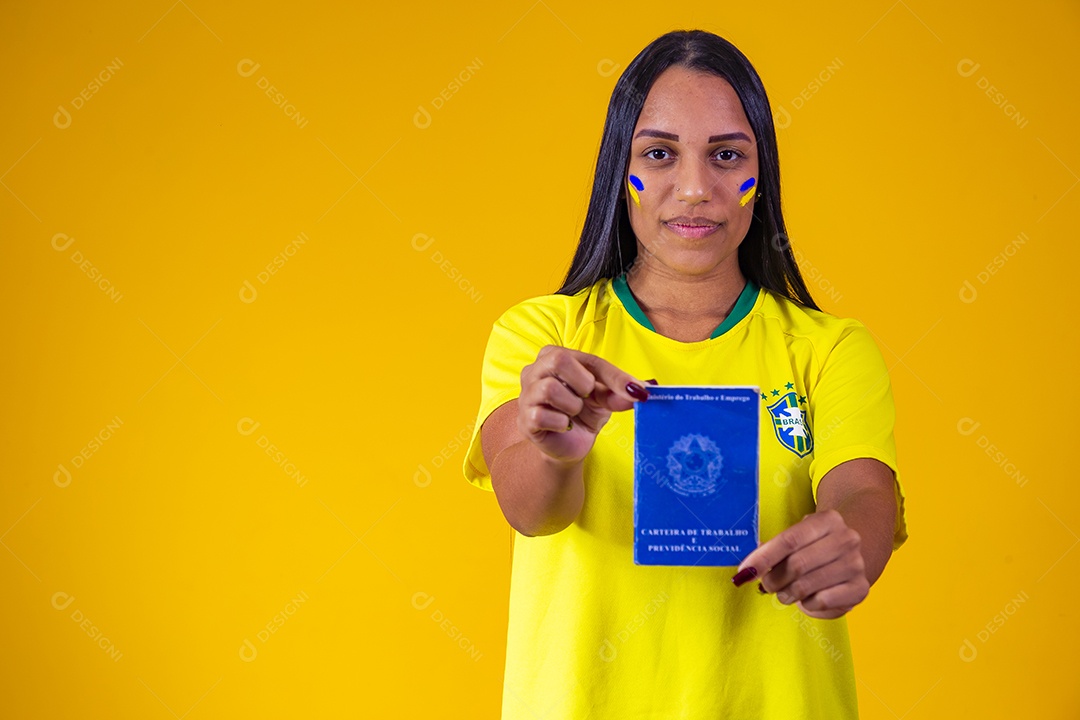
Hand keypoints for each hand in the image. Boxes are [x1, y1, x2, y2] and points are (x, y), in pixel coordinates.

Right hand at [517, 345, 649, 465]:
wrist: (569, 446)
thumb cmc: (584, 413)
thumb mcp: (606, 399)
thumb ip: (620, 392)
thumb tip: (641, 391)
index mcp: (554, 356)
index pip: (588, 359)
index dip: (614, 376)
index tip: (637, 392)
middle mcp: (534, 370)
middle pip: (558, 360)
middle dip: (583, 383)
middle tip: (587, 397)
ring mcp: (526, 394)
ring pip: (550, 389)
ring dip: (572, 406)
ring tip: (573, 413)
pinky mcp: (525, 419)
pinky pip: (544, 415)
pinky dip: (562, 423)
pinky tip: (563, 426)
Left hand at [732, 509, 868, 618]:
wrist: (853, 555)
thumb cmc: (816, 546)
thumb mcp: (799, 537)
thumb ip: (775, 549)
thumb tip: (748, 569)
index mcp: (828, 520)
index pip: (789, 540)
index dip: (764, 558)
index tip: (745, 572)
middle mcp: (847, 539)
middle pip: (797, 564)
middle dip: (774, 579)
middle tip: (766, 585)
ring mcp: (856, 564)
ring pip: (807, 585)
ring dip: (787, 593)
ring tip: (784, 593)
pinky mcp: (861, 589)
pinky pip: (822, 601)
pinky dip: (807, 604)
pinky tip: (807, 598)